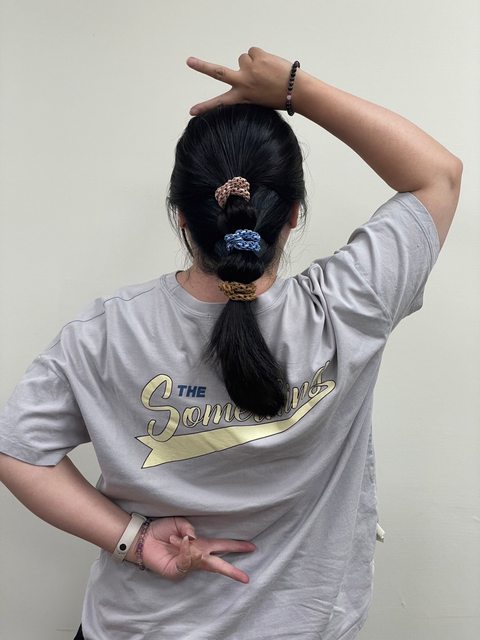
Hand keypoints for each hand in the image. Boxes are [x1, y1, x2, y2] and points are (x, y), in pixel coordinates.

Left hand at [135, 516, 255, 582]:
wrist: (143, 538)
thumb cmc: (161, 530)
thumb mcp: (178, 522)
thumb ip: (189, 528)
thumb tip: (194, 539)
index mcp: (200, 543)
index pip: (221, 545)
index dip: (236, 546)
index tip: (252, 547)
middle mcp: (196, 555)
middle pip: (217, 564)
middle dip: (231, 570)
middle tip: (245, 577)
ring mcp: (187, 564)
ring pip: (199, 559)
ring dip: (188, 546)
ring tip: (172, 538)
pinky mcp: (177, 571)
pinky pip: (186, 560)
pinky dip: (183, 549)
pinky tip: (175, 540)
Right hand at [187, 47, 293, 115]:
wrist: (297, 90)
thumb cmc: (280, 97)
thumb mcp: (259, 98)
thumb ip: (247, 86)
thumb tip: (243, 67)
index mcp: (242, 97)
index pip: (220, 103)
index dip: (205, 107)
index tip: (192, 112)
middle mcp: (242, 83)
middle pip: (217, 73)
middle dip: (201, 67)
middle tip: (188, 61)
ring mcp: (249, 69)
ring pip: (243, 58)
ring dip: (253, 61)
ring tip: (266, 72)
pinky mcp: (257, 56)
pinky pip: (253, 51)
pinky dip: (260, 55)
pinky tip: (270, 65)